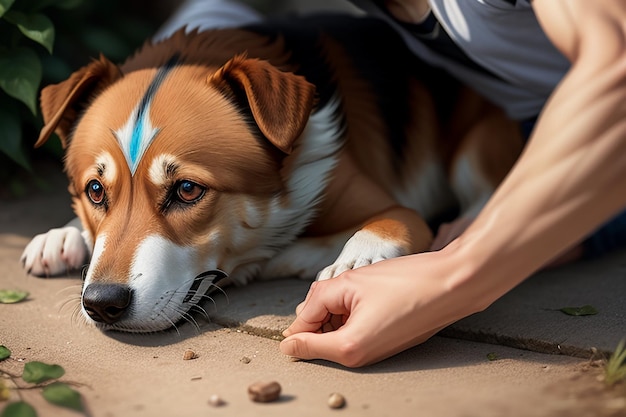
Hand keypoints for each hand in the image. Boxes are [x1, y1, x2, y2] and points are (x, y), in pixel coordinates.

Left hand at [280, 247, 478, 366]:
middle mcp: (360, 359)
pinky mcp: (385, 346)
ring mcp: (374, 355)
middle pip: (318, 337)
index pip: (300, 342)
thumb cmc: (406, 282)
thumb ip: (316, 302)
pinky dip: (353, 315)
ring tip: (362, 290)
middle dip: (320, 311)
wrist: (452, 285)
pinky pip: (355, 333)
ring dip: (338, 311)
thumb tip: (296, 324)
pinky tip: (370, 297)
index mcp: (348, 347)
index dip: (297, 319)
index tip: (309, 301)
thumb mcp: (350, 283)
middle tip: (345, 289)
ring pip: (336, 333)